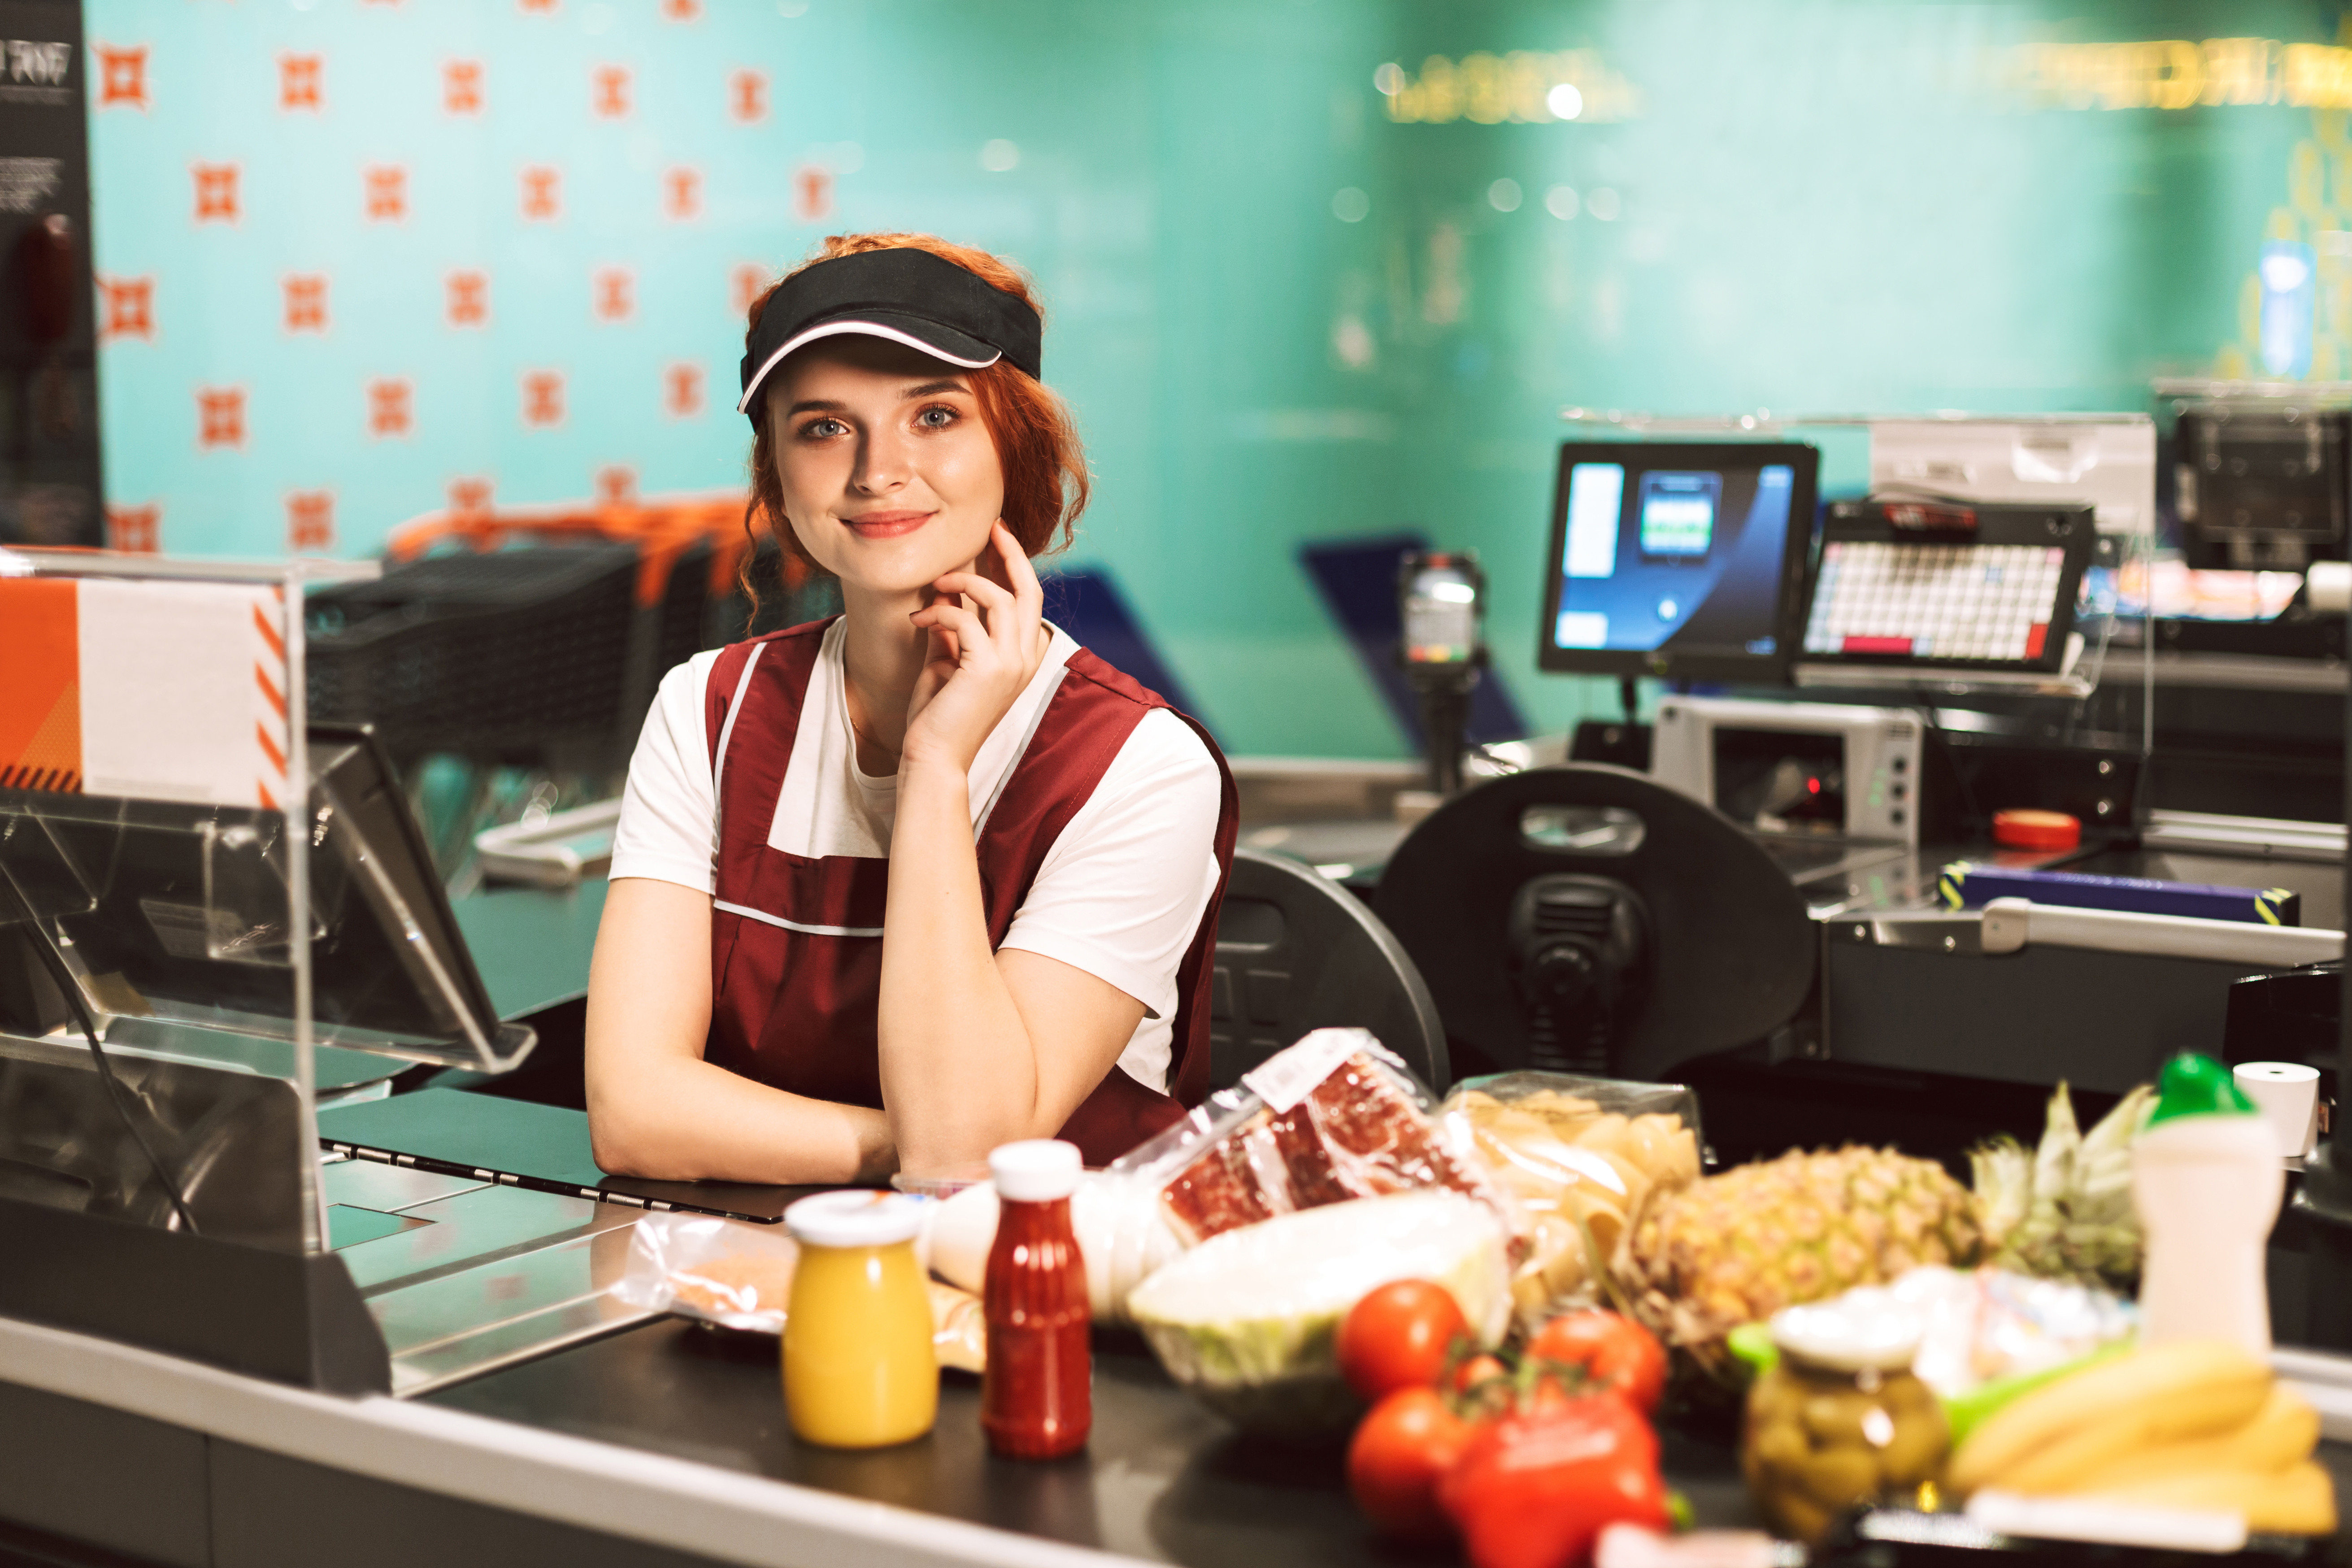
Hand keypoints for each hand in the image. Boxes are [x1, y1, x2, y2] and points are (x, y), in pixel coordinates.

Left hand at [901, 522, 1048, 777]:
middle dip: (1010, 553)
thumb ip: (953, 629)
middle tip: (989, 528)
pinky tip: (919, 618)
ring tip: (935, 584)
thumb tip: (947, 595)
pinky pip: (965, 618)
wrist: (933, 757)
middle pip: (1029, 590)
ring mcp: (1011, 664)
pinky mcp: (988, 669)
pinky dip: (940, 610)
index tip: (996, 537)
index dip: (1015, 564)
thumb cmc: (938, 715)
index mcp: (1021, 658)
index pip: (1029, 600)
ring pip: (1000, 598)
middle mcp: (1025, 659)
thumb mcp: (947, 661)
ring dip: (964, 583)